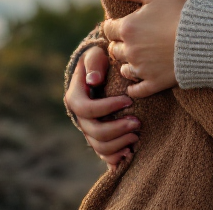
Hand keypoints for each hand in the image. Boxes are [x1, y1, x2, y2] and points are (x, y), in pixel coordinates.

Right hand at [64, 45, 139, 169]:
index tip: (129, 100)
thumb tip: (94, 80)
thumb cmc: (98, 60)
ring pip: (99, 146)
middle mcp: (79, 116)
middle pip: (94, 131)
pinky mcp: (97, 136)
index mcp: (75, 97)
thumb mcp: (95, 55)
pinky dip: (114, 157)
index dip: (107, 107)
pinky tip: (129, 153)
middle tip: (137, 123)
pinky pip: (103, 153)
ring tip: (136, 136)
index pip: (87, 108)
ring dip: (118, 144)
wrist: (99, 71)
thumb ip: (94, 64)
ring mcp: (88, 128)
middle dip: (117, 129)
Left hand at [104, 0, 188, 97]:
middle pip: (114, 49)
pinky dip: (134, 88)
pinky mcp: (154, 82)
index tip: (121, 23)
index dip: (114, 25)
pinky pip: (137, 90)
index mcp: (128, 28)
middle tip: (130, 40)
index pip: (109, 29)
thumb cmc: (179, 10)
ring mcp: (142, 69)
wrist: (203, 36)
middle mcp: (130, 50)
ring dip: (126, 63)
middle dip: (119, 44)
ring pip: (123, 69)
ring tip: (136, 57)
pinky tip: (135, 84)